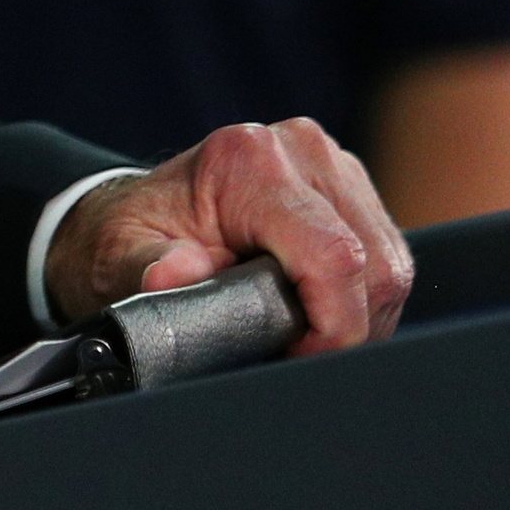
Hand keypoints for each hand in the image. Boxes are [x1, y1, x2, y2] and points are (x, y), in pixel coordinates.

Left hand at [45, 118, 413, 355]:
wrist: (133, 211)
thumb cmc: (130, 238)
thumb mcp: (121, 258)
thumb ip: (148, 270)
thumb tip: (177, 275)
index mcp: (248, 160)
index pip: (333, 257)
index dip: (331, 327)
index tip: (298, 359)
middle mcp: (301, 149)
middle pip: (373, 266)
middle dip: (345, 328)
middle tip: (295, 356)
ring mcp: (333, 165)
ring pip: (388, 266)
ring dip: (359, 317)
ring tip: (303, 337)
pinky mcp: (350, 188)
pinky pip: (385, 257)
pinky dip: (361, 300)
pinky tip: (318, 313)